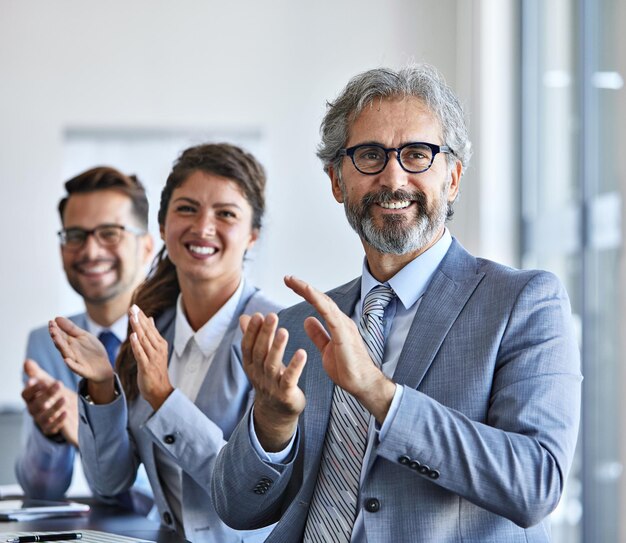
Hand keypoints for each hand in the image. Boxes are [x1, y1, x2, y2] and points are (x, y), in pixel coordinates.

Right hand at [22, 359, 78, 446]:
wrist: (66, 410)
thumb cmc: (52, 394)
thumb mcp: (46, 382)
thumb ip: (37, 373)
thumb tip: (26, 361)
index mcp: (31, 398)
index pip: (25, 394)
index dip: (31, 388)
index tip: (38, 380)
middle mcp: (34, 410)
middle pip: (36, 404)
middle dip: (47, 394)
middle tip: (59, 383)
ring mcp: (41, 420)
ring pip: (44, 416)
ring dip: (54, 407)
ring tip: (65, 398)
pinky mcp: (50, 429)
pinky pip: (52, 427)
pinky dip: (59, 421)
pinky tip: (67, 412)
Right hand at [49, 317, 114, 403]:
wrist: (103, 366)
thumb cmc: (92, 350)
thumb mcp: (83, 336)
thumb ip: (71, 328)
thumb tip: (57, 318)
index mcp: (70, 343)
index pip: (60, 335)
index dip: (55, 329)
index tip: (51, 321)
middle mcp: (70, 352)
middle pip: (61, 344)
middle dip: (56, 337)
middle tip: (52, 329)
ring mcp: (75, 361)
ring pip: (66, 354)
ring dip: (61, 347)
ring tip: (56, 339)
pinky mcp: (82, 370)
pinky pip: (76, 367)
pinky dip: (71, 365)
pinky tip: (67, 361)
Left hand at [129, 305, 173, 410]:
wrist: (160, 391)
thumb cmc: (156, 371)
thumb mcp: (156, 351)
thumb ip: (152, 335)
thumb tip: (150, 319)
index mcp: (160, 345)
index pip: (150, 328)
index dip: (142, 317)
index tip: (135, 306)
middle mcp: (158, 349)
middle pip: (147, 331)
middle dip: (139, 319)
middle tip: (133, 307)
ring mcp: (153, 358)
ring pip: (144, 340)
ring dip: (138, 328)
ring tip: (132, 317)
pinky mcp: (147, 367)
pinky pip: (141, 354)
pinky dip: (137, 345)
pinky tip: (132, 336)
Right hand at [240, 312, 306, 450]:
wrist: (276, 413)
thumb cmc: (269, 380)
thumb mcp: (259, 360)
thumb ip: (254, 338)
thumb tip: (243, 317)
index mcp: (251, 365)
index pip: (248, 346)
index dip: (252, 331)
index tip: (258, 315)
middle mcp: (258, 375)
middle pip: (260, 352)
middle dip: (265, 334)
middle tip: (272, 316)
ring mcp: (271, 385)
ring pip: (272, 365)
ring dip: (277, 347)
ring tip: (284, 331)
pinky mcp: (285, 395)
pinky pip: (289, 379)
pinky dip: (295, 366)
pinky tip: (302, 353)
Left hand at [285, 275, 395, 422]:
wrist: (362, 383)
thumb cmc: (347, 369)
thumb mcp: (326, 349)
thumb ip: (318, 334)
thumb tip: (307, 320)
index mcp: (337, 325)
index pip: (320, 304)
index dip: (306, 293)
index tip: (291, 285)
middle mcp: (341, 321)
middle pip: (321, 299)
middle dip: (304, 287)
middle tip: (288, 278)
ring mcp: (343, 325)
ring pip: (324, 302)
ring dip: (308, 290)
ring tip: (293, 281)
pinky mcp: (343, 333)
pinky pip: (329, 313)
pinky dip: (318, 300)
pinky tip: (308, 292)